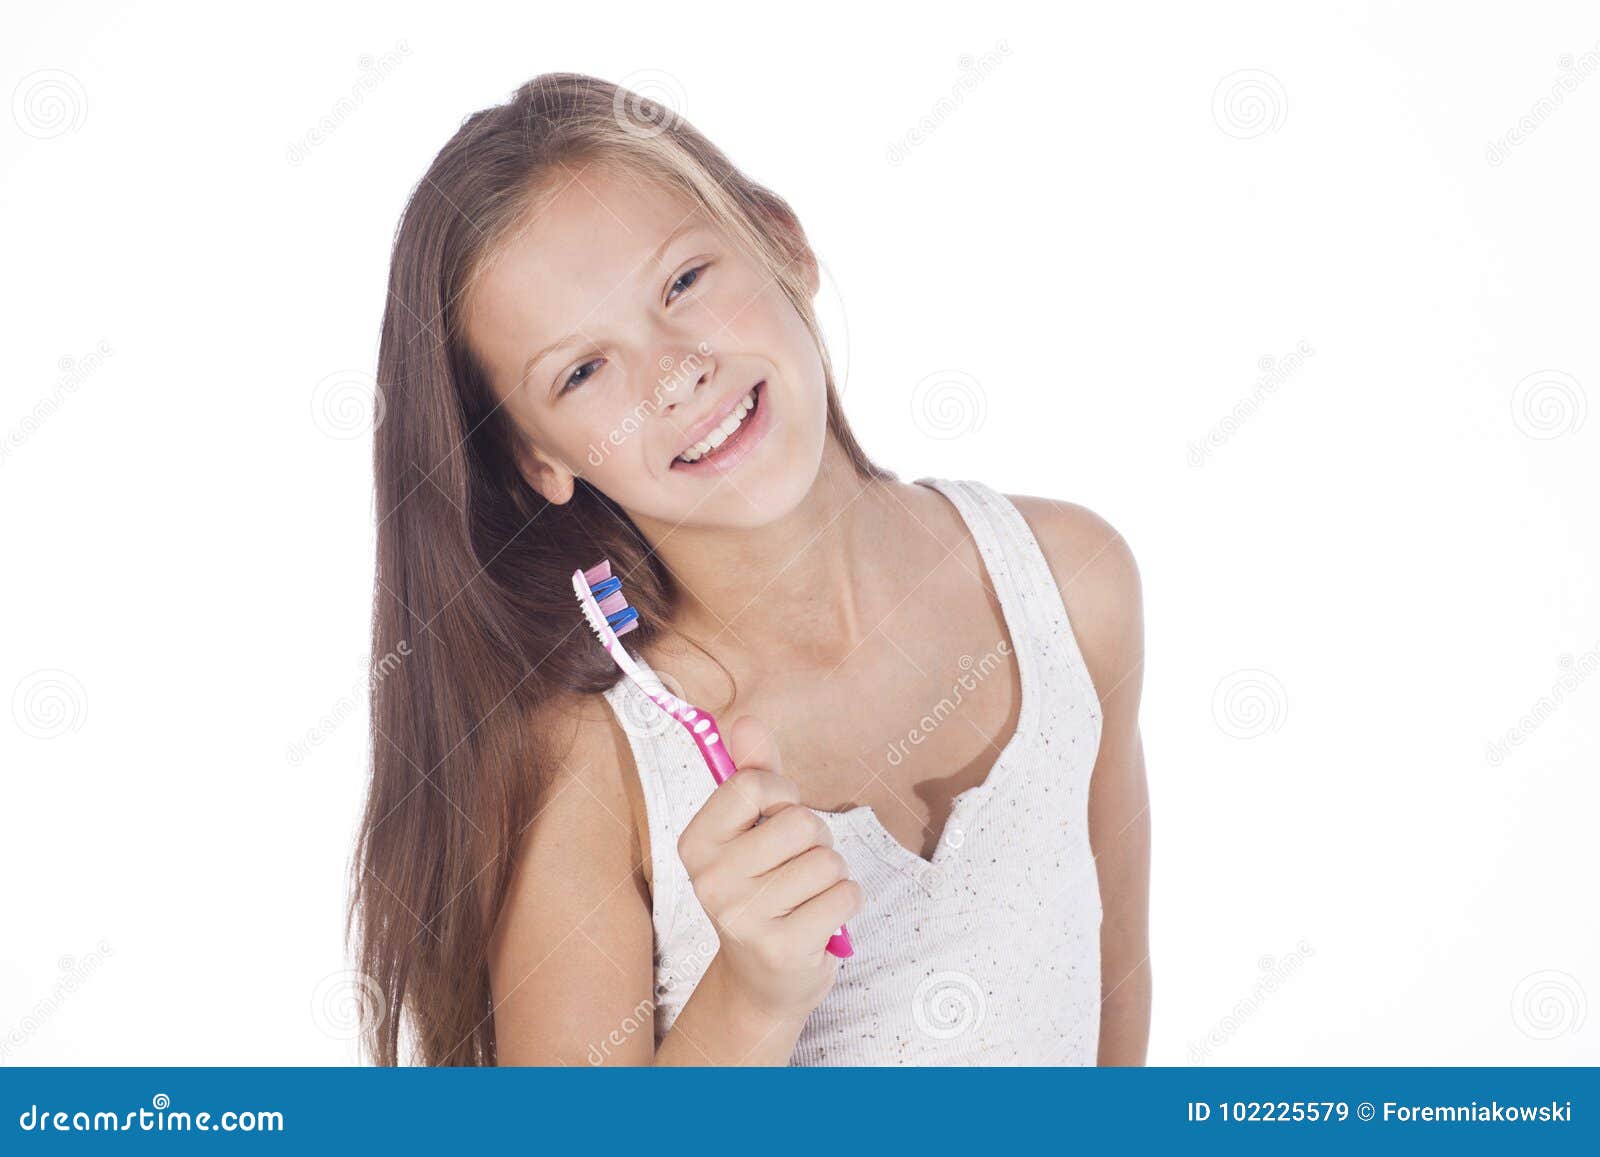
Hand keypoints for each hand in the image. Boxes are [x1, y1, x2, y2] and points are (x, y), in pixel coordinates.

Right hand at [676, 714, 864, 1021]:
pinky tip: (820, 919)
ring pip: (828, 860)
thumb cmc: (764, 888)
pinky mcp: (782, 948)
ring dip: (831, 875)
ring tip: (806, 896)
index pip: (750, 784)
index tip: (778, 815)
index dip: (782, 794)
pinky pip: (845, 894)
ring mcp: (743, 918)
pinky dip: (845, 902)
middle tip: (797, 866)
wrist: (764, 979)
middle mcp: (710, 880)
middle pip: (800, 822)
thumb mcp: (753, 829)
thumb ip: (753, 773)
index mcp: (696, 843)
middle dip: (815, 839)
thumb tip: (745, 721)